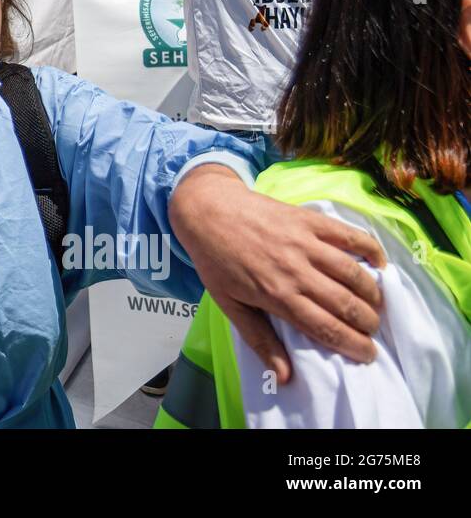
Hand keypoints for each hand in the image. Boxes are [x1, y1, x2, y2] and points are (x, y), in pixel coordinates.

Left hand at [170, 165, 385, 382]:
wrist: (208, 211)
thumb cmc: (217, 261)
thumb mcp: (230, 304)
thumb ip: (260, 339)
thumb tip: (284, 376)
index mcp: (277, 295)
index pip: (327, 328)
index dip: (353, 345)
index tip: (368, 355)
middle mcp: (296, 271)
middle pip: (346, 304)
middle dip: (368, 323)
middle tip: (372, 330)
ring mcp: (305, 243)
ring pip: (354, 273)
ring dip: (372, 293)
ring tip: (375, 304)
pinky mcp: (309, 220)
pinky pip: (350, 235)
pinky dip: (371, 249)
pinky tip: (379, 265)